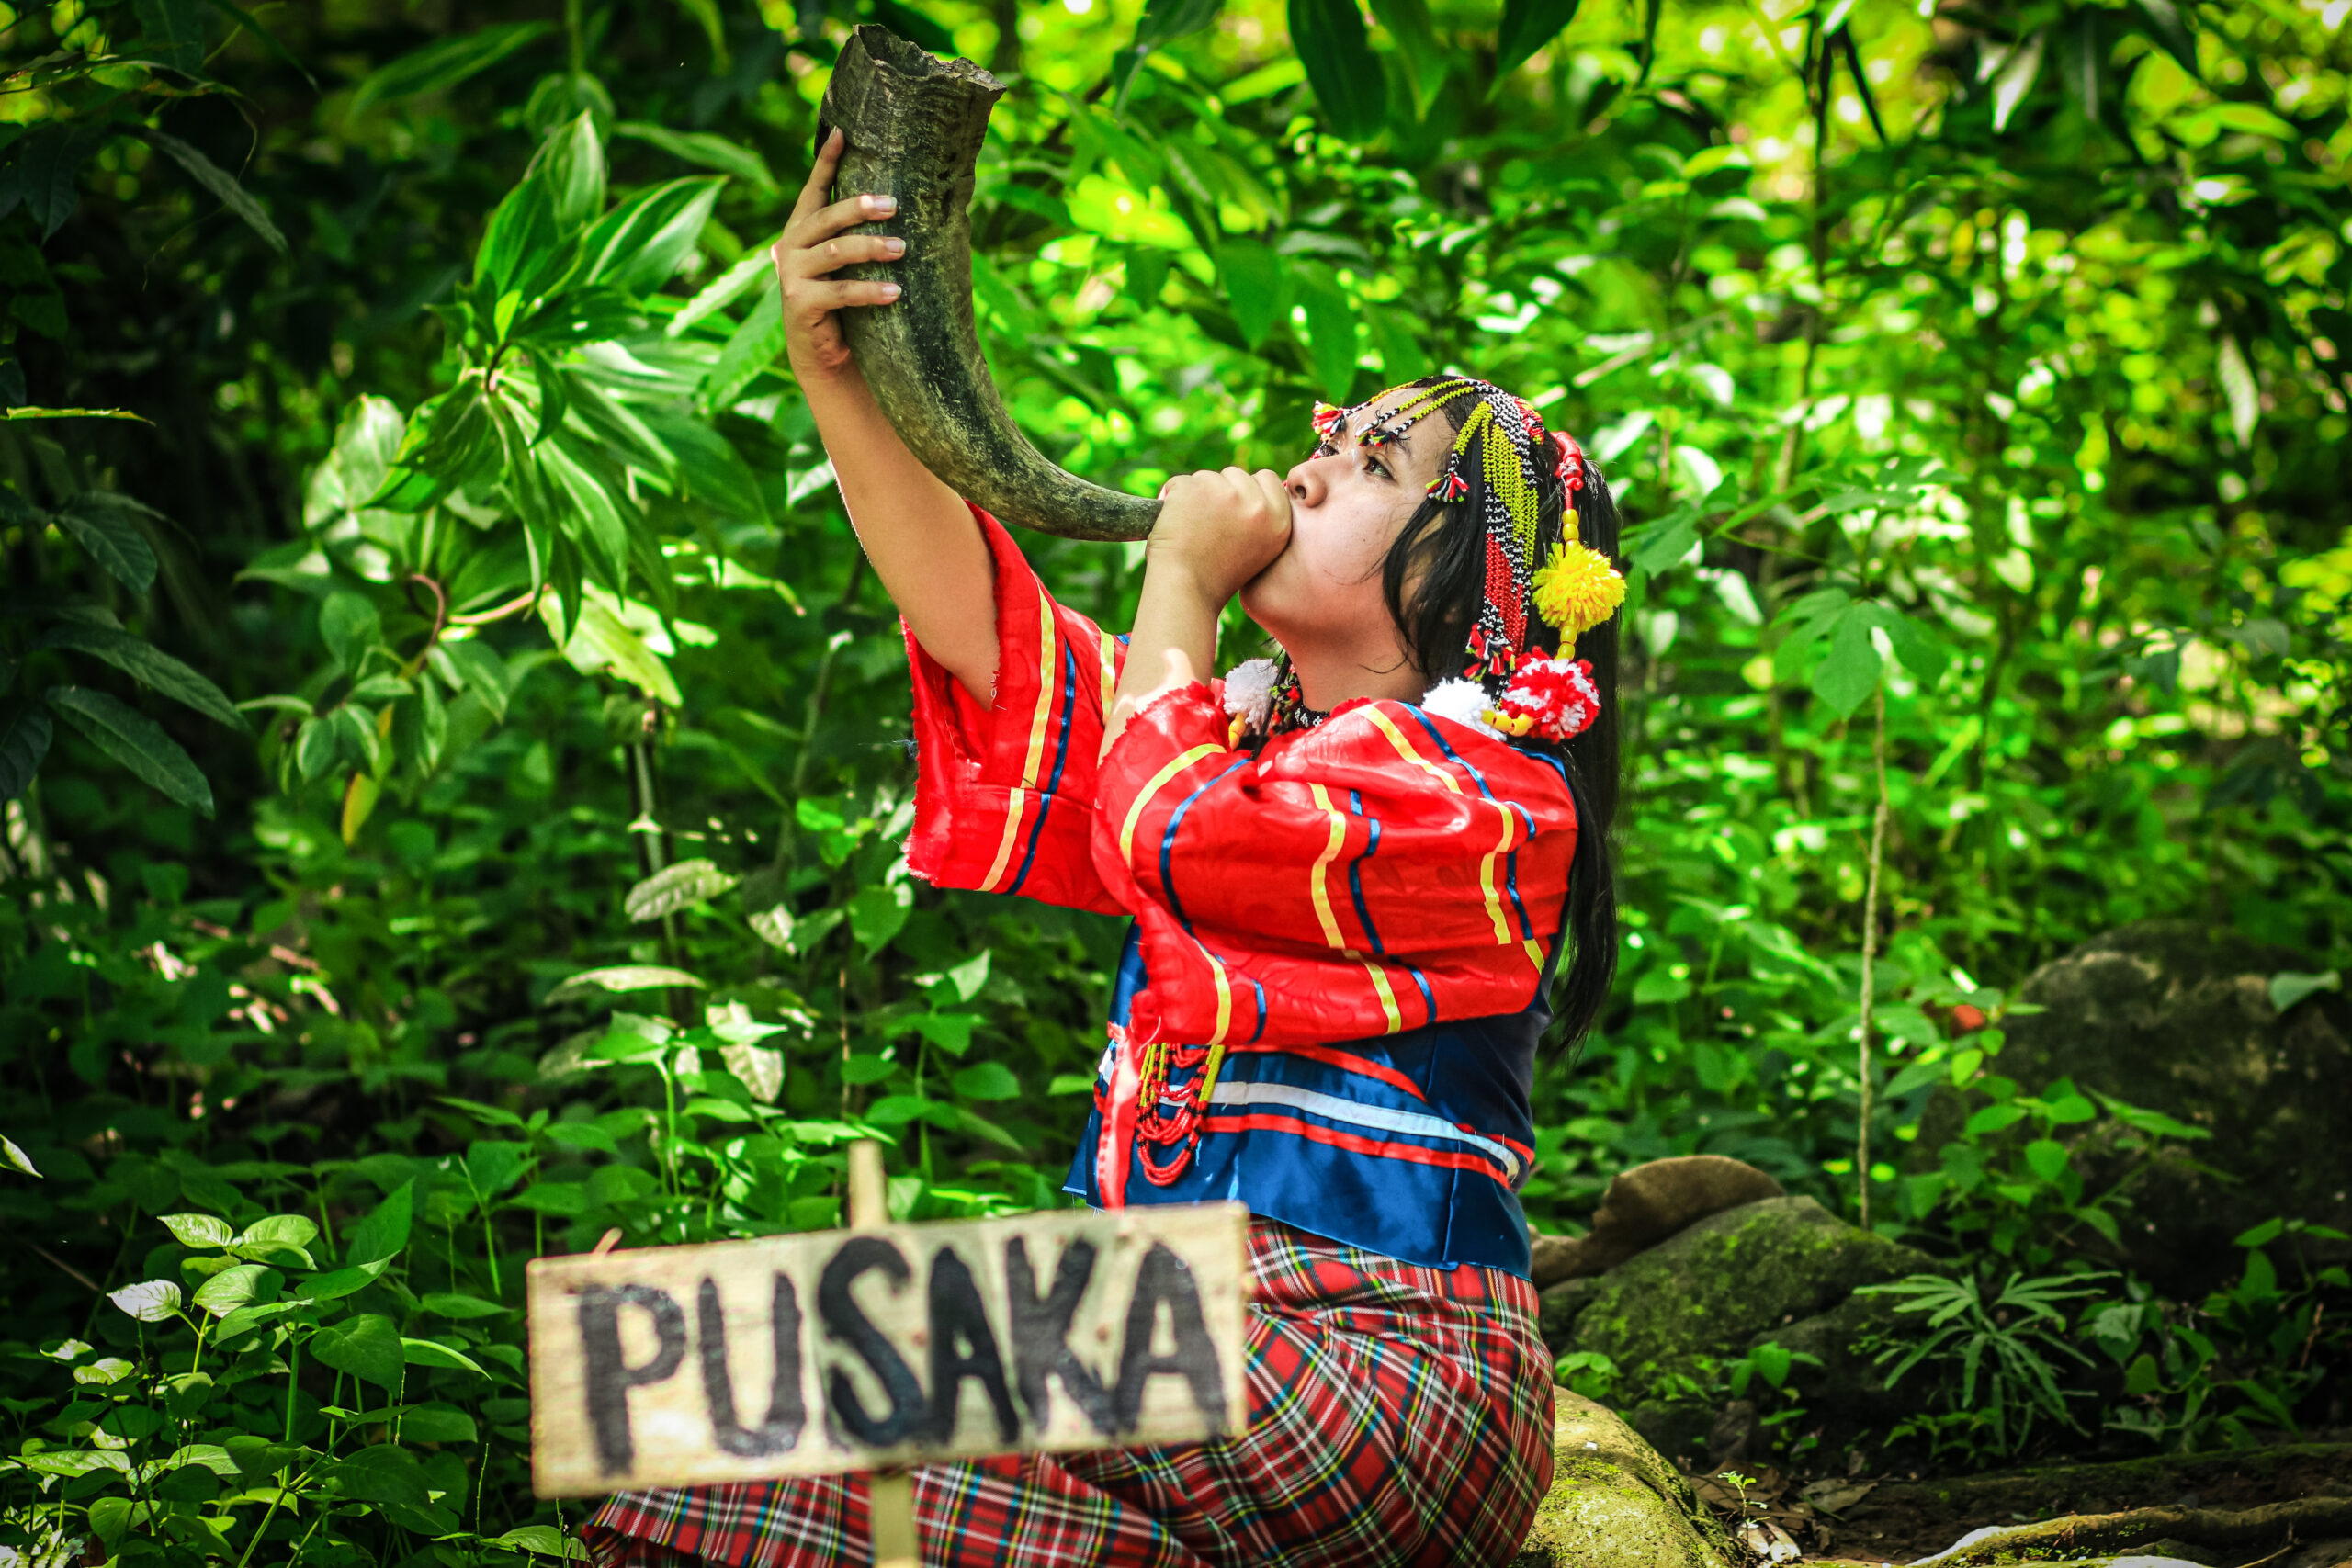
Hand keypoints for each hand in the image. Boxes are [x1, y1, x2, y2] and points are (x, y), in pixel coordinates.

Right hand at [771, 128, 903, 381]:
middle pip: (827, 216)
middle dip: (859, 207)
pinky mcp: (800, 302)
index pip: (814, 187)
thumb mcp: (850, 263)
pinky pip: (840, 292)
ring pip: (836, 252)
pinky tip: (895, 292)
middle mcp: (792, 245)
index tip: (842, 133)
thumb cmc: (845, 301)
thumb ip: (859, 234)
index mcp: (803, 228)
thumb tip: (907, 202)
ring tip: (902, 249)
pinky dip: (870, 291)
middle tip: (893, 203)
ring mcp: (793, 273)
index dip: (826, 160)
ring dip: (872, 248)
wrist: (824, 353)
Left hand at [1149, 467, 1291, 605]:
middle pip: (1236, 475)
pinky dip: (1172, 499)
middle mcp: (1258, 505)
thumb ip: (1261, 518)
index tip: (1233, 508)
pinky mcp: (1196, 488)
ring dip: (1196, 497)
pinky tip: (1175, 524)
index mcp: (1279, 521)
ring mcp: (1227, 493)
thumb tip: (1251, 490)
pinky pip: (1180, 482)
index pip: (1268, 479)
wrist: (1185, 590)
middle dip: (1220, 492)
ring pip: (1207, 477)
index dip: (1248, 489)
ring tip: (1192, 530)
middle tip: (1208, 527)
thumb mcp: (1258, 550)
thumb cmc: (1216, 578)